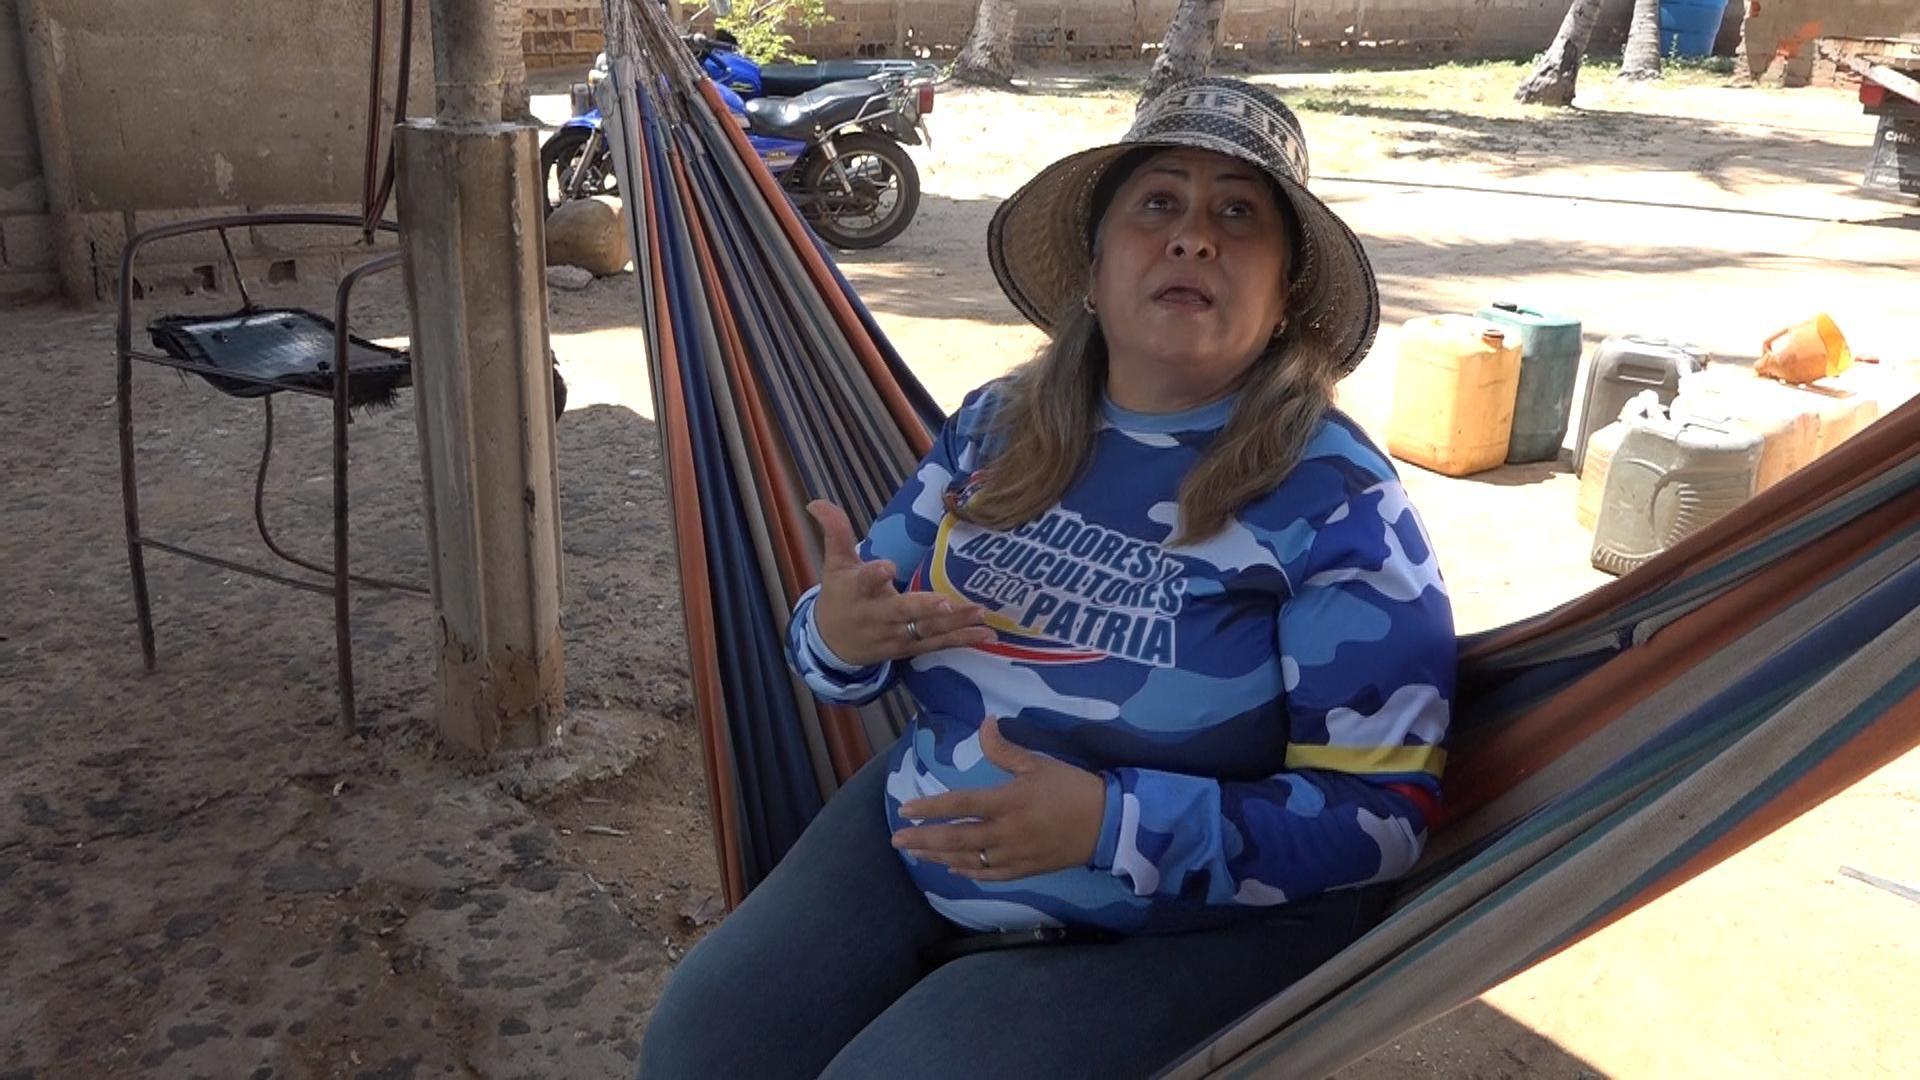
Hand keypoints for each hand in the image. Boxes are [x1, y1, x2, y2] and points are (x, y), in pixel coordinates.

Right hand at [806, 500, 993, 666]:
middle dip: (923, 608)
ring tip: (980, 612)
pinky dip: (962, 640)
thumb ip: (835, 531)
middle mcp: (877, 616)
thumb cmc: (839, 596)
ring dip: (954, 623)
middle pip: (901, 612)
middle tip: (946, 602)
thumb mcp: (835, 563)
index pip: (865, 581)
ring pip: (925, 630)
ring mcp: (895, 635)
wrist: (831, 645)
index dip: (875, 575)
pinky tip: (987, 634)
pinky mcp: (909, 648)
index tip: (888, 567)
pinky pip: (937, 644)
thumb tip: (815, 501)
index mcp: (857, 592)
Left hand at [891, 718, 1106, 881]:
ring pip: (967, 860)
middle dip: (923, 840)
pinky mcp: (1025, 869)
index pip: (960, 805)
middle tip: (897, 840)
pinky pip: (989, 875)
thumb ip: (1005, 749)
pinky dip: (968, 872)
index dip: (930, 808)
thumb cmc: (1072, 788)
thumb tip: (984, 723)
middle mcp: (1005, 832)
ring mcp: (1014, 855)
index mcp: (1007, 802)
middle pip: (955, 839)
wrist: (1108, 824)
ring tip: (915, 854)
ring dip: (938, 857)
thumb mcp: (1039, 764)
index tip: (905, 810)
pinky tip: (952, 868)